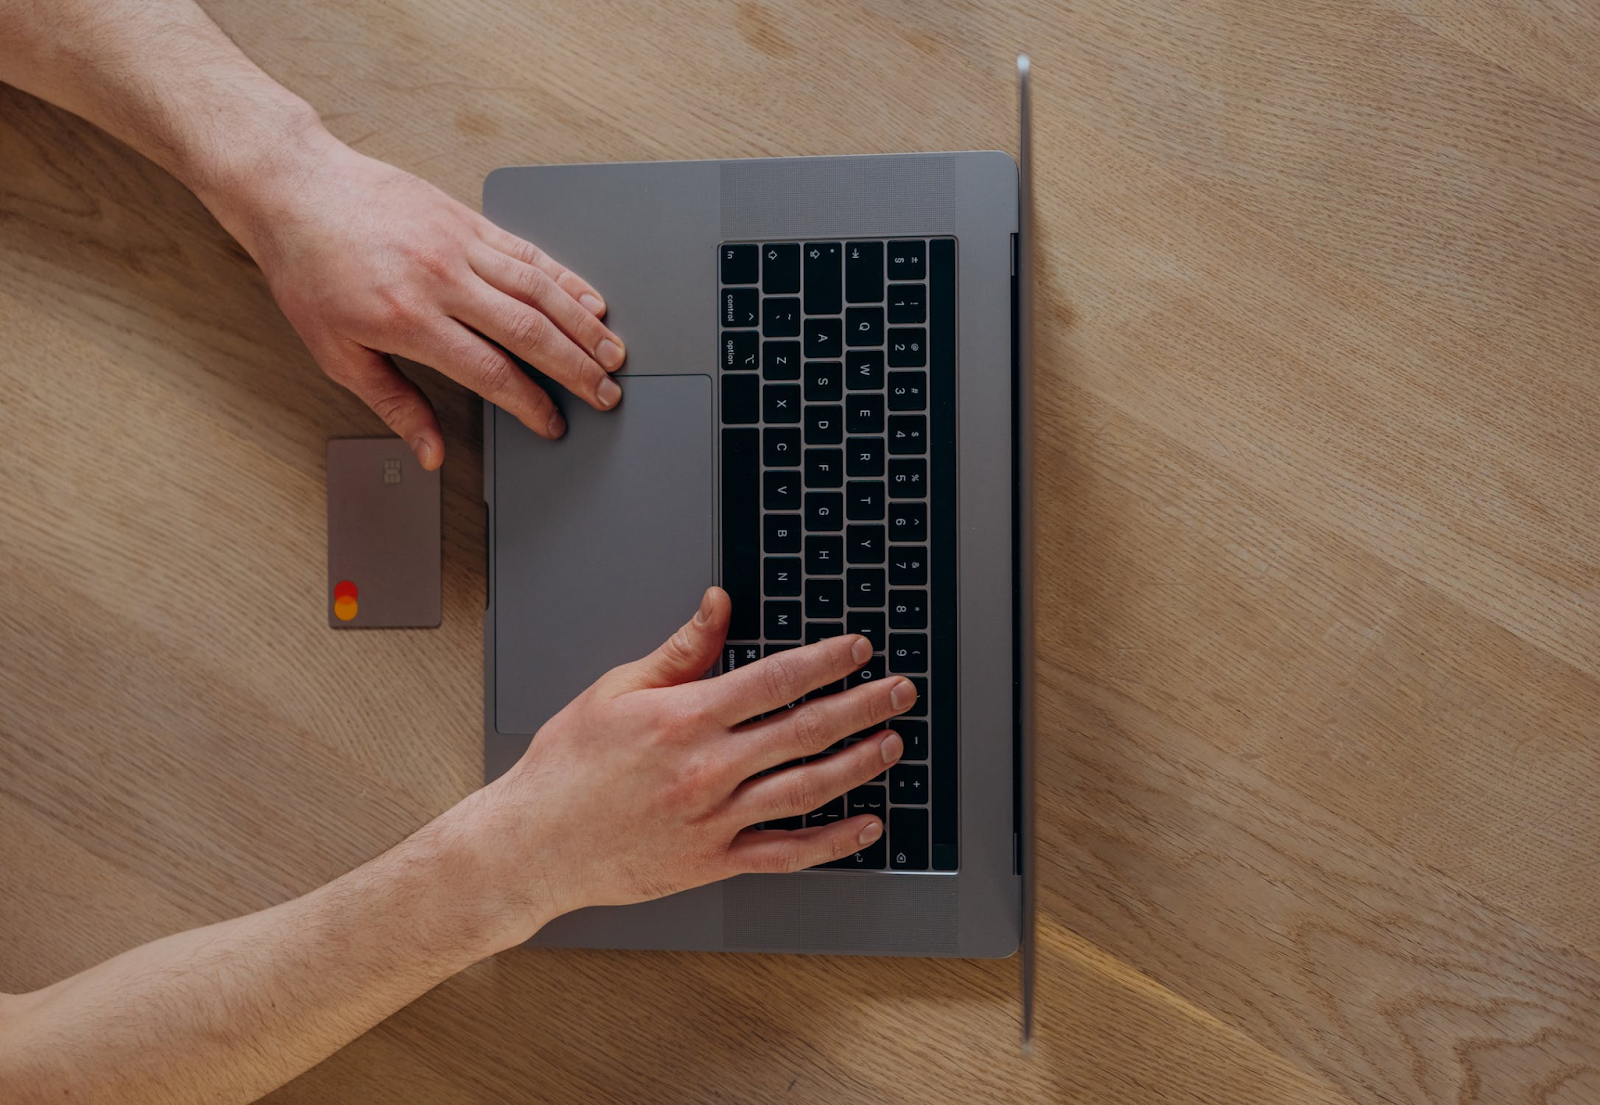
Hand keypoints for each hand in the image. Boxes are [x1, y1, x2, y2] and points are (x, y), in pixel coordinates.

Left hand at [206, 123, 625, 467]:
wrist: (293, 189)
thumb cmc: (307, 270)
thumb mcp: (336, 353)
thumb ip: (394, 405)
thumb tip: (429, 452)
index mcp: (410, 320)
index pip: (492, 371)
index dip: (531, 404)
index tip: (552, 424)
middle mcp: (442, 279)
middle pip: (531, 332)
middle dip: (578, 369)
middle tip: (608, 394)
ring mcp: (458, 244)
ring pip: (541, 290)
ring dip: (584, 326)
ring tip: (614, 355)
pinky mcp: (465, 218)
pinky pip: (527, 252)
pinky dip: (565, 278)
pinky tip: (589, 299)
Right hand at [469, 587, 913, 948]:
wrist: (534, 843)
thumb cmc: (568, 766)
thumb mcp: (617, 690)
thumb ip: (680, 650)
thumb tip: (718, 605)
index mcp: (686, 719)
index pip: (775, 681)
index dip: (826, 662)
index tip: (858, 650)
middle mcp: (708, 768)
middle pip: (805, 730)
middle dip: (861, 706)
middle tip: (900, 690)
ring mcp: (715, 819)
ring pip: (807, 789)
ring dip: (858, 764)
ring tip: (891, 743)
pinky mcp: (713, 861)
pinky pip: (786, 853)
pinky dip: (833, 842)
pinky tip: (866, 825)